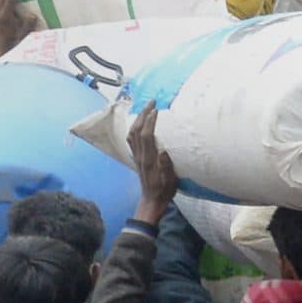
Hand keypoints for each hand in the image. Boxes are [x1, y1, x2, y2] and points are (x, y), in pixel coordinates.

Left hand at [127, 105, 178, 223]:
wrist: (151, 201)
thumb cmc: (164, 191)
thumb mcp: (170, 181)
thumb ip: (166, 167)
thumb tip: (163, 151)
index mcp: (149, 160)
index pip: (146, 136)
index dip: (150, 122)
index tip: (156, 109)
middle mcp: (140, 156)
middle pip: (136, 131)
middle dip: (142, 114)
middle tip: (152, 102)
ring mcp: (136, 157)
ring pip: (132, 134)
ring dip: (137, 119)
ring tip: (146, 108)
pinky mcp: (136, 158)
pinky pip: (131, 140)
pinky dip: (134, 127)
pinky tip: (140, 122)